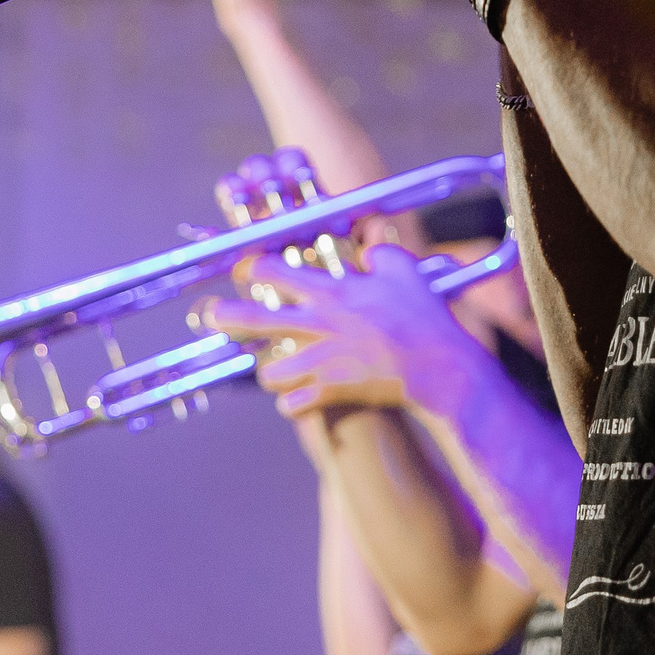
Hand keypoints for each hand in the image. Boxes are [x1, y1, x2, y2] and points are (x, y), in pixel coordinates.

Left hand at [208, 245, 491, 420]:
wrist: (440, 368)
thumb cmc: (424, 317)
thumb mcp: (404, 271)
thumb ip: (380, 253)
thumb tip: (367, 248)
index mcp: (334, 293)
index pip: (276, 273)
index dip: (251, 268)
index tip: (242, 267)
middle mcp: (321, 325)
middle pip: (257, 320)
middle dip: (228, 318)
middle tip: (214, 317)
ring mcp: (324, 361)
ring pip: (270, 373)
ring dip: (271, 374)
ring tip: (275, 373)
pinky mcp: (333, 393)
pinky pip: (294, 406)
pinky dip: (295, 406)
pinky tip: (300, 403)